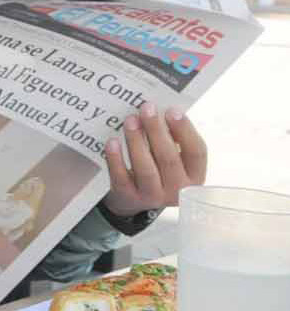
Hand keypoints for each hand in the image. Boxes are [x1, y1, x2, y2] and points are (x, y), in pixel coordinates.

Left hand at [102, 103, 206, 217]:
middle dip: (157, 131)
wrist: (136, 201)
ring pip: (145, 168)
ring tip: (131, 120)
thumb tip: (162, 113)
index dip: (185, 130)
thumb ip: (173, 139)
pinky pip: (121, 177)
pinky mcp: (129, 198)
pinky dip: (116, 159)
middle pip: (168, 158)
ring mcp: (152, 196)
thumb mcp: (175, 160)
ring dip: (137, 141)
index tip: (172, 110)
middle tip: (147, 109)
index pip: (196, 152)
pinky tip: (113, 142)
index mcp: (194, 177)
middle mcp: (177, 189)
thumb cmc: (159, 172)